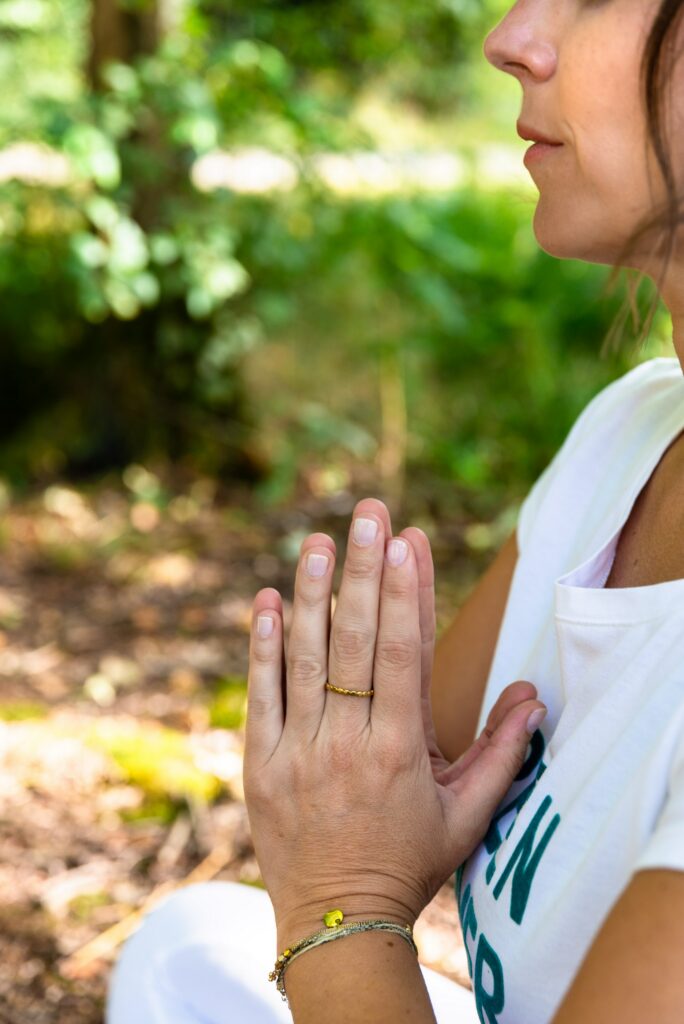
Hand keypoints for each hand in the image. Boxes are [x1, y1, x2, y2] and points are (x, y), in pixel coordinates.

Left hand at [243, 498, 545, 946]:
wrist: (336, 921)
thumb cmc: (409, 863)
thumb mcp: (467, 816)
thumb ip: (502, 754)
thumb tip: (535, 696)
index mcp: (399, 751)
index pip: (402, 656)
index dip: (407, 595)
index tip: (408, 541)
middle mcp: (346, 743)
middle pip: (356, 643)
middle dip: (364, 572)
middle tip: (368, 513)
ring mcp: (298, 752)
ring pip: (305, 659)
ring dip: (311, 595)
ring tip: (316, 540)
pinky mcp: (261, 764)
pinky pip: (260, 695)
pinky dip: (262, 647)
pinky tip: (266, 601)